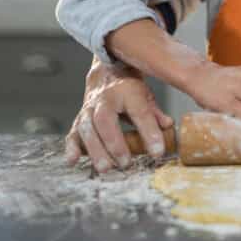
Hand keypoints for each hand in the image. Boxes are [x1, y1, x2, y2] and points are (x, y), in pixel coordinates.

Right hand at [65, 58, 172, 172]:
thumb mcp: (146, 95)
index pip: (140, 112)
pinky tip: (72, 160)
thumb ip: (156, 113)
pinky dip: (72, 147)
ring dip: (95, 150)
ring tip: (105, 168)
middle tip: (126, 163)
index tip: (158, 152)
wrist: (106, 72)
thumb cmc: (130, 89)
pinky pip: (72, 132)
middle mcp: (104, 99)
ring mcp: (89, 109)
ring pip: (87, 128)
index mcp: (127, 91)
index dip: (149, 132)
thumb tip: (168, 126)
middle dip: (115, 144)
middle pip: (105, 121)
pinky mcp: (79, 119)